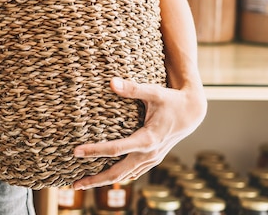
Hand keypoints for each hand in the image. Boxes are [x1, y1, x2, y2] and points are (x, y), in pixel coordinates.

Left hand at [72, 76, 206, 188]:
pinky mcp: (151, 160)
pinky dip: (117, 176)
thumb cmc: (171, 100)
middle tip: (74, 184)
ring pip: (124, 176)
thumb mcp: (153, 92)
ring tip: (82, 184)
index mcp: (148, 139)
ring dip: (104, 181)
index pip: (116, 149)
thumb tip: (111, 82)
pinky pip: (132, 173)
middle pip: (118, 172)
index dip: (95, 151)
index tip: (76, 152)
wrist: (192, 112)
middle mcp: (149, 154)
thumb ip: (132, 88)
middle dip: (96, 180)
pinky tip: (103, 178)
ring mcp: (151, 159)